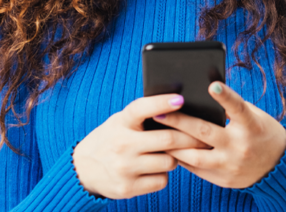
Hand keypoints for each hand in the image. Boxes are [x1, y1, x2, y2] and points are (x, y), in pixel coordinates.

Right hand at [72, 93, 211, 199]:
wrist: (83, 169)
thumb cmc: (111, 139)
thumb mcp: (120, 122)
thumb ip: (142, 117)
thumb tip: (178, 108)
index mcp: (121, 122)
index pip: (143, 108)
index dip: (162, 102)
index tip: (180, 99)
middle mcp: (122, 144)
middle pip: (168, 139)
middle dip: (190, 137)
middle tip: (202, 136)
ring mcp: (125, 167)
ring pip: (169, 161)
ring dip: (175, 157)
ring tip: (171, 152)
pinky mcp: (128, 188)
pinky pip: (162, 180)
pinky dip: (164, 174)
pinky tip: (156, 168)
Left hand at [154, 82, 285, 188]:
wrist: (278, 166)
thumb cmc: (260, 131)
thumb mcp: (254, 115)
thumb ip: (231, 108)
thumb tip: (200, 94)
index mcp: (251, 126)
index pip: (238, 108)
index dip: (226, 97)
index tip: (212, 85)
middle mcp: (241, 147)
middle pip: (205, 133)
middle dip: (179, 122)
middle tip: (159, 112)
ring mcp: (231, 166)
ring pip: (195, 156)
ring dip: (174, 144)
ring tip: (156, 133)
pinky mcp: (224, 180)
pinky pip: (197, 169)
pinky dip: (182, 158)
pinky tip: (169, 148)